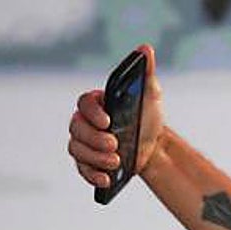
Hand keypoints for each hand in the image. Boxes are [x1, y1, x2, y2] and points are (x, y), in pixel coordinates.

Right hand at [67, 44, 165, 188]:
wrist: (153, 146)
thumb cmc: (148, 116)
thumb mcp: (150, 93)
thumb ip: (145, 72)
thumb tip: (146, 50)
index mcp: (96, 103)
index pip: (84, 104)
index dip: (92, 112)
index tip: (108, 121)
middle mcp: (85, 122)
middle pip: (77, 129)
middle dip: (94, 139)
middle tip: (115, 145)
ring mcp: (85, 143)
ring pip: (77, 150)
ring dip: (95, 158)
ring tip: (116, 161)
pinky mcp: (89, 162)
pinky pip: (82, 169)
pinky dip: (92, 175)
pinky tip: (106, 179)